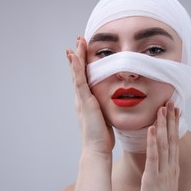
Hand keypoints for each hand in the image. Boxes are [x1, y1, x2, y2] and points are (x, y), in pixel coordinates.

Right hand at [66, 36, 113, 154]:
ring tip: (76, 43)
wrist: (96, 149)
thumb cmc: (102, 137)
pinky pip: (79, 81)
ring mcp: (81, 99)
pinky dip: (76, 68)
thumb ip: (107, 108)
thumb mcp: (106, 117)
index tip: (85, 51)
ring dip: (77, 57)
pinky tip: (75, 57)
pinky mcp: (84, 101)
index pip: (85, 78)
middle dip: (78, 56)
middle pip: (78, 72)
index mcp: (87, 101)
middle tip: (78, 41)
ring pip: (77, 73)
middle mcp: (81, 98)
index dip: (84, 65)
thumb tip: (116, 102)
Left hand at [138, 101, 183, 190]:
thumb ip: (164, 169)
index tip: (175, 109)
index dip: (175, 124)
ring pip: (164, 143)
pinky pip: (153, 156)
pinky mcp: (153, 177)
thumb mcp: (165, 183)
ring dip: (163, 125)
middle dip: (171, 119)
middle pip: (172, 138)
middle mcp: (170, 166)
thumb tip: (161, 158)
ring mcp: (163, 171)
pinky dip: (152, 142)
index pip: (174, 141)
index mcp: (172, 167)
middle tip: (171, 101)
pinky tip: (150, 129)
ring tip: (162, 108)